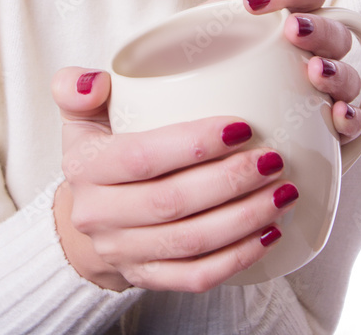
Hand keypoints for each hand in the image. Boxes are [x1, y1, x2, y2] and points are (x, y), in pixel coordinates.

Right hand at [51, 68, 298, 292]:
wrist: (86, 217)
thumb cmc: (98, 151)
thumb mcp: (81, 113)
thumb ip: (77, 86)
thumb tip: (95, 81)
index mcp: (86, 167)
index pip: (142, 156)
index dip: (193, 144)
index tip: (242, 126)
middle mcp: (98, 215)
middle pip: (172, 202)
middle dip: (231, 181)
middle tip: (273, 159)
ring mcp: (122, 252)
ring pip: (189, 243)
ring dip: (244, 219)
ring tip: (282, 193)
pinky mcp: (146, 278)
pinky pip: (195, 277)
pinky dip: (236, 258)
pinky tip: (268, 234)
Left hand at [209, 0, 360, 143]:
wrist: (193, 111)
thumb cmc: (208, 59)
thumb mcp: (210, 26)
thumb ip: (229, 2)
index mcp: (292, 15)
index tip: (254, 1)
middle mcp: (316, 48)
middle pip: (337, 31)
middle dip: (319, 28)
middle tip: (293, 30)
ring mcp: (326, 86)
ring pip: (350, 75)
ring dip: (337, 71)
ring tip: (314, 71)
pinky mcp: (328, 125)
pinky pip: (355, 122)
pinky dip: (352, 118)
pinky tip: (338, 114)